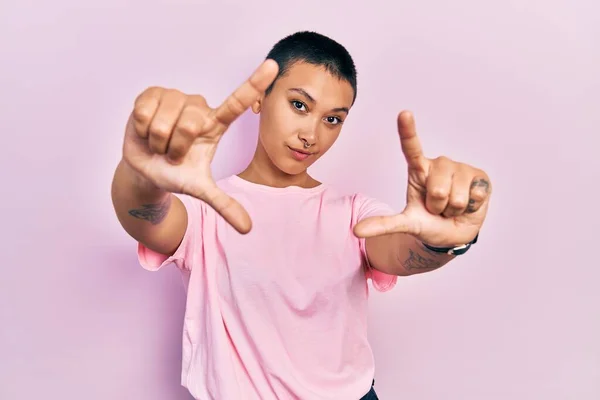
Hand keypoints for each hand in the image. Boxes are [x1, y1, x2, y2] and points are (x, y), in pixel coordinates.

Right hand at [122, 59, 278, 233]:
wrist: (146, 169)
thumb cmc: (177, 173)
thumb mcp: (201, 190)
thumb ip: (224, 205)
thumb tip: (248, 229)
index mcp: (215, 125)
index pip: (238, 102)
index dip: (255, 84)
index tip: (273, 66)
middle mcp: (198, 106)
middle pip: (191, 123)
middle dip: (177, 147)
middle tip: (173, 153)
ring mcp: (175, 97)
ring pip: (167, 119)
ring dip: (158, 141)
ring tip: (159, 143)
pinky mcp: (152, 93)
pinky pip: (145, 110)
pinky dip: (142, 129)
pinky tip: (145, 131)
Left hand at [354, 111, 491, 246]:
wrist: (453, 233)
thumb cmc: (428, 222)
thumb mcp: (405, 224)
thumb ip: (382, 225)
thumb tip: (356, 231)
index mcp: (418, 170)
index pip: (411, 148)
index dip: (408, 130)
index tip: (404, 113)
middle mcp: (439, 164)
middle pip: (438, 189)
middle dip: (438, 207)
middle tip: (439, 207)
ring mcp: (460, 168)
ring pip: (456, 196)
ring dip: (454, 209)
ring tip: (452, 207)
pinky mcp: (480, 176)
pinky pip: (475, 195)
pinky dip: (471, 207)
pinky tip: (469, 203)